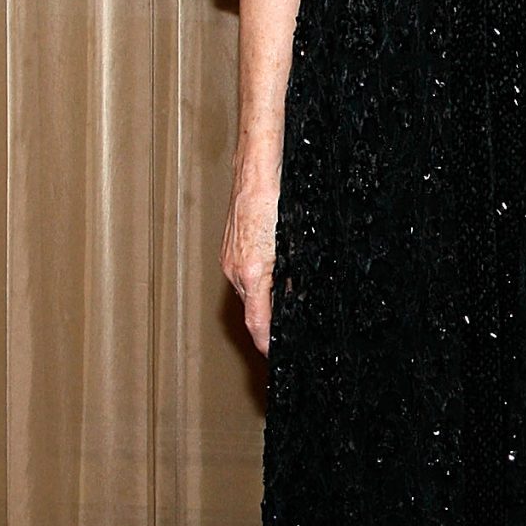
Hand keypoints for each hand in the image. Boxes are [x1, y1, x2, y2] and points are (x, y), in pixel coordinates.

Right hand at [221, 175, 279, 356]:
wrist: (257, 170)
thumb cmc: (276, 199)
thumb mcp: (293, 243)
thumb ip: (292, 277)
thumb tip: (295, 299)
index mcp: (253, 273)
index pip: (258, 324)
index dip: (267, 345)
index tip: (275, 356)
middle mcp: (236, 270)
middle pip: (254, 311)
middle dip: (269, 326)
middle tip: (289, 335)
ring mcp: (230, 260)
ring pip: (249, 294)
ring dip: (265, 304)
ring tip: (283, 311)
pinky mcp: (230, 250)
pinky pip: (244, 278)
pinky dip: (258, 286)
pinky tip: (272, 280)